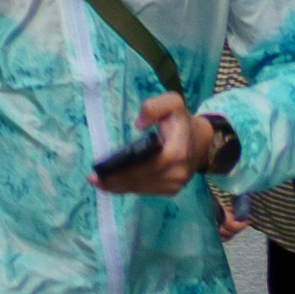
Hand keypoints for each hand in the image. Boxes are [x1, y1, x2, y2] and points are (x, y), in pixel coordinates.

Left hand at [102, 92, 230, 194]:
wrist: (201, 140)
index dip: (125, 171)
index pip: (148, 165)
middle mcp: (177, 172)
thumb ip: (154, 107)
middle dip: (116, 181)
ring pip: (143, 188)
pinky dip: (131, 188)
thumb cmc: (180, 120)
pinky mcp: (172, 189)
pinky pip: (148, 190)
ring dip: (120, 187)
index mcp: (177, 151)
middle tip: (93, 179)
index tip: (102, 172)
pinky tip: (114, 185)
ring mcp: (176, 183)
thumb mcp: (172, 102)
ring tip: (99, 183)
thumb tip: (138, 124)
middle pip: (142, 180)